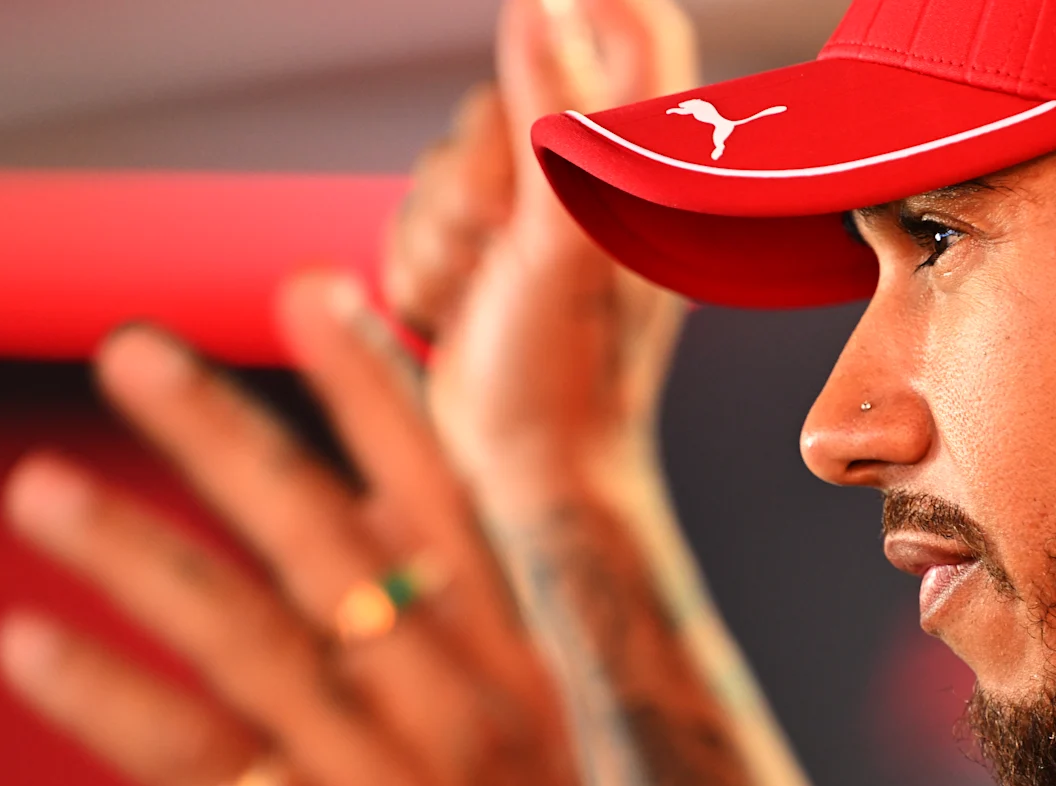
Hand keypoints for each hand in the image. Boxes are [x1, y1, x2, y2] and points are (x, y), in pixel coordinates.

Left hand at [0, 275, 596, 785]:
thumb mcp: (547, 731)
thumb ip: (475, 625)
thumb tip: (394, 506)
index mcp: (530, 657)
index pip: (446, 494)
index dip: (373, 391)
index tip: (309, 293)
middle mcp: (467, 700)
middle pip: (326, 539)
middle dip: (226, 435)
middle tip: (136, 353)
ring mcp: (393, 781)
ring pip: (245, 633)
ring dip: (135, 551)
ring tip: (42, 491)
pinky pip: (198, 758)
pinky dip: (110, 699)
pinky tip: (33, 647)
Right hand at [383, 0, 695, 482]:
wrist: (528, 468)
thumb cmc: (570, 370)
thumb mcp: (562, 233)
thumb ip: (551, 113)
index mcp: (641, 166)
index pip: (634, 30)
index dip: (586, 9)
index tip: (532, 54)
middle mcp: (590, 182)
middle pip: (491, 107)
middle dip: (468, 183)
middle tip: (497, 247)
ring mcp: (531, 219)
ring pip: (440, 169)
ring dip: (438, 240)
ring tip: (481, 296)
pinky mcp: (482, 255)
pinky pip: (413, 221)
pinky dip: (418, 271)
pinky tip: (459, 313)